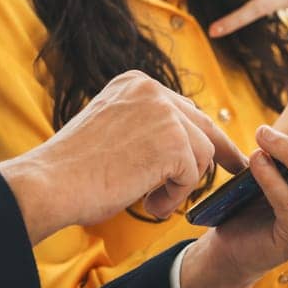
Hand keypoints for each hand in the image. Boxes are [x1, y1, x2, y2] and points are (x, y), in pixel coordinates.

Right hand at [0, 72, 247, 243]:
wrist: (49, 183)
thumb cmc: (74, 169)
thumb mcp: (113, 131)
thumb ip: (146, 128)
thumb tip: (185, 142)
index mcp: (135, 83)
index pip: (183, 108)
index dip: (204, 133)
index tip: (224, 149)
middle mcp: (152, 90)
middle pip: (203, 125)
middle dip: (220, 151)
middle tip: (238, 168)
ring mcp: (164, 113)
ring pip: (201, 154)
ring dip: (179, 184)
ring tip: (149, 199)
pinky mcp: (173, 141)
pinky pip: (192, 176)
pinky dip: (173, 196)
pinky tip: (147, 203)